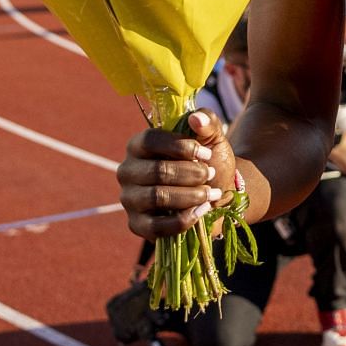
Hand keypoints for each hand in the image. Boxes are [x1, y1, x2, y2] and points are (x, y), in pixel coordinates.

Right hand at [117, 110, 239, 238]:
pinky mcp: (136, 225)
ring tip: (210, 193)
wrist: (217, 195)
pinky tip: (202, 211)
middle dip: (192, 174)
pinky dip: (184, 220)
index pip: (150, 140)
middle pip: (158, 171)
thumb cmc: (208, 163)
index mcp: (139, 146)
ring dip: (191, 196)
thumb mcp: (212, 138)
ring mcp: (129, 199)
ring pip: (158, 197)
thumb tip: (196, 118)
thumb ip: (207, 122)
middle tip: (211, 175)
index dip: (181, 147)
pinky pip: (157, 226)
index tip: (207, 154)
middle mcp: (128, 171)